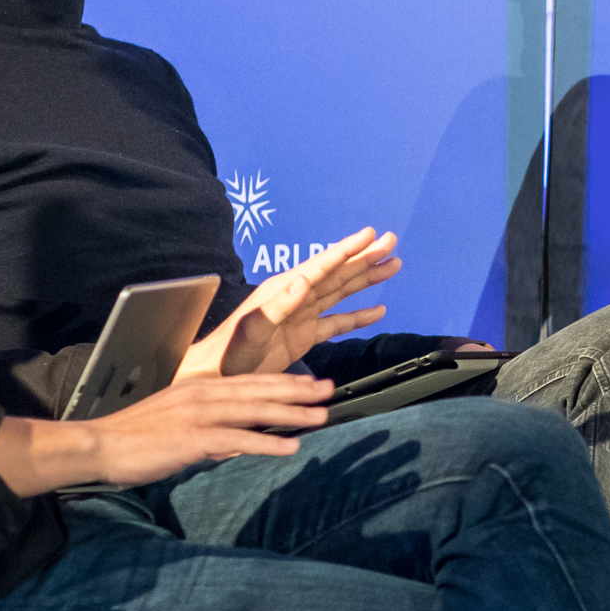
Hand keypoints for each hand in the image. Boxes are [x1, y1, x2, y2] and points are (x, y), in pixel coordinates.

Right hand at [0, 373, 333, 496]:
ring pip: (255, 410)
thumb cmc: (135, 439)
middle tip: (330, 391)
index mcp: (200, 387)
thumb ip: (210, 432)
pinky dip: (266, 442)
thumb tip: (234, 444)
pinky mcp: (192, 438)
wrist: (98, 445)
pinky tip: (290, 447)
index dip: (286, 381)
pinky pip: (237, 439)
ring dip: (292, 413)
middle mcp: (202, 393)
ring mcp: (198, 414)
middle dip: (299, 390)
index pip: (252, 381)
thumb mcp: (178, 427)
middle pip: (260, 389)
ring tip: (321, 416)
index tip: (314, 382)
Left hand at [181, 229, 400, 381]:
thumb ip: (279, 304)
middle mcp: (296, 297)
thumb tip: (304, 280)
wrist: (217, 375)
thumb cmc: (229, 351)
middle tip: (391, 241)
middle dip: (365, 257)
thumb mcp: (254, 327)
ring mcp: (302, 316)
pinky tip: (377, 310)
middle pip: (338, 273)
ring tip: (392, 265)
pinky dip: (358, 316)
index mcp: (284, 289)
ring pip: (342, 292)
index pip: (323, 265)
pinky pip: (338, 323)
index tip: (370, 234)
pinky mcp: (304, 337)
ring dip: (366, 279)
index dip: (348, 250)